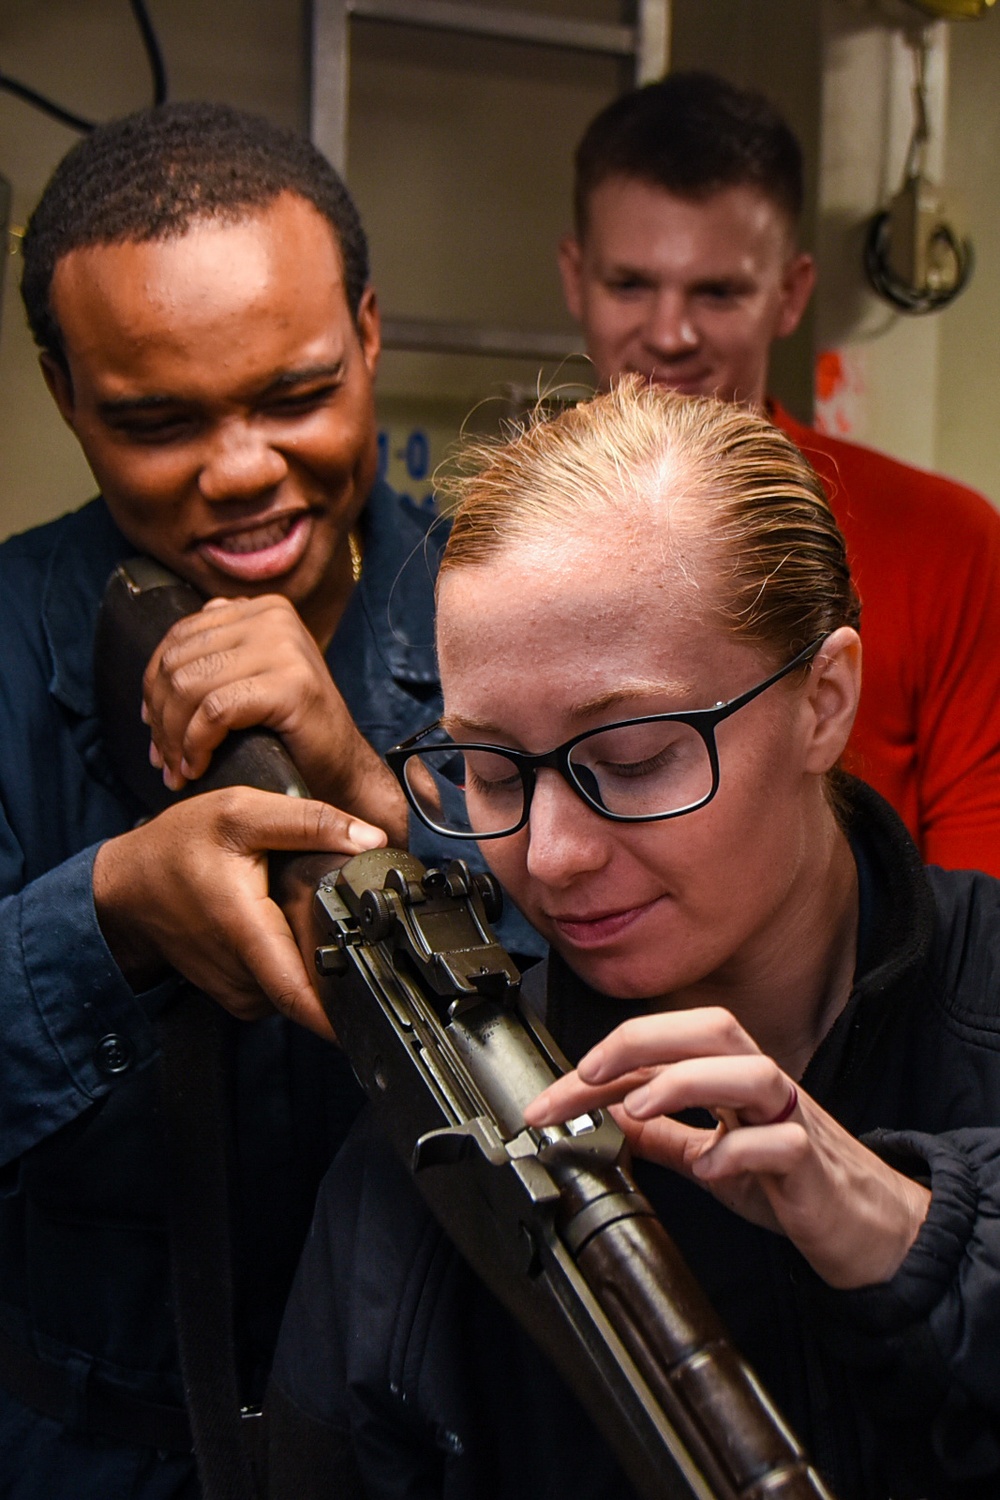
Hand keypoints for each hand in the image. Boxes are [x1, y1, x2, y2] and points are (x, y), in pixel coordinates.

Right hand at [93, 787, 386, 1037]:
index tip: (384, 1012)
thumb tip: (370, 838)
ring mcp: (238, 989)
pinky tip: (288, 931)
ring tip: (312, 919)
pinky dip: (293, 963)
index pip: (300, 995)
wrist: (126, 888)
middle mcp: (242, 974)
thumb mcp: (241, 813)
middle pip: (313, 987)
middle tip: (358, 926)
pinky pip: (281, 988)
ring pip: (299, 988)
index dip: (343, 1012)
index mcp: (247, 932)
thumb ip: (309, 821)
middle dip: (344, 962)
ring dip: (316, 961)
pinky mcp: (237, 993)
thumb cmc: (176, 848)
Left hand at [142, 595, 408, 842]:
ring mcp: (285, 647)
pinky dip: (195, 743)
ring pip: (190, 686)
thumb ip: (217, 658)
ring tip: (177, 769)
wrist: (344, 771)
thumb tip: (156, 673)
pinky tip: (197, 767)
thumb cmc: (292, 733)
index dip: (154, 686)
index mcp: (262, 608)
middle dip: (160, 716)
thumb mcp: (252, 680)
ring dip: (172, 736)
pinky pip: (215, 710)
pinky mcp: (290, 684)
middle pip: (179, 661)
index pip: (180, 637)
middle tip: (162, 760)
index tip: (152, 728)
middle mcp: (274, 617)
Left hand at [523, 1007, 929, 1289]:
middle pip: (713, 1029)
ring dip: (689, 1082)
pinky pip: (783, 1143)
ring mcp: (791, 1119)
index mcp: (731, 1077)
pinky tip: (708, 1168)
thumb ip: (664, 1133)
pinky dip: (741, 1149)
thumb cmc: (791, 1182)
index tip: (550, 1098)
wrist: (866, 1229)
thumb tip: (609, 1118)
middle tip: (588, 1072)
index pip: (664, 1051)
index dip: (602, 1066)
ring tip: (639, 1108)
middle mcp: (762, 1085)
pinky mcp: (813, 1164)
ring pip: (752, 1071)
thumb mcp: (713, 1153)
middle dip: (645, 1040)